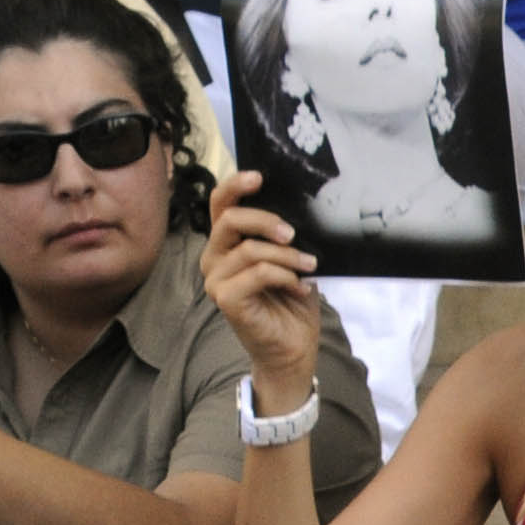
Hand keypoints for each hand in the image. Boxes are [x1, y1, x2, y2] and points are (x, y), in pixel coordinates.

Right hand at [204, 171, 325, 402]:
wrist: (293, 348)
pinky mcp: (226, 299)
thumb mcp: (291, 260)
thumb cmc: (290, 303)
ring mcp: (216, 280)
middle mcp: (214, 258)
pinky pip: (257, 273)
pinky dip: (284, 275)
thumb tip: (298, 210)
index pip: (221, 205)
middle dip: (266, 221)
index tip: (259, 177)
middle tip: (294, 234)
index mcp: (227, 243)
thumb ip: (283, 236)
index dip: (235, 185)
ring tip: (310, 265)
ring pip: (250, 249)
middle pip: (231, 220)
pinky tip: (301, 286)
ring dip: (287, 256)